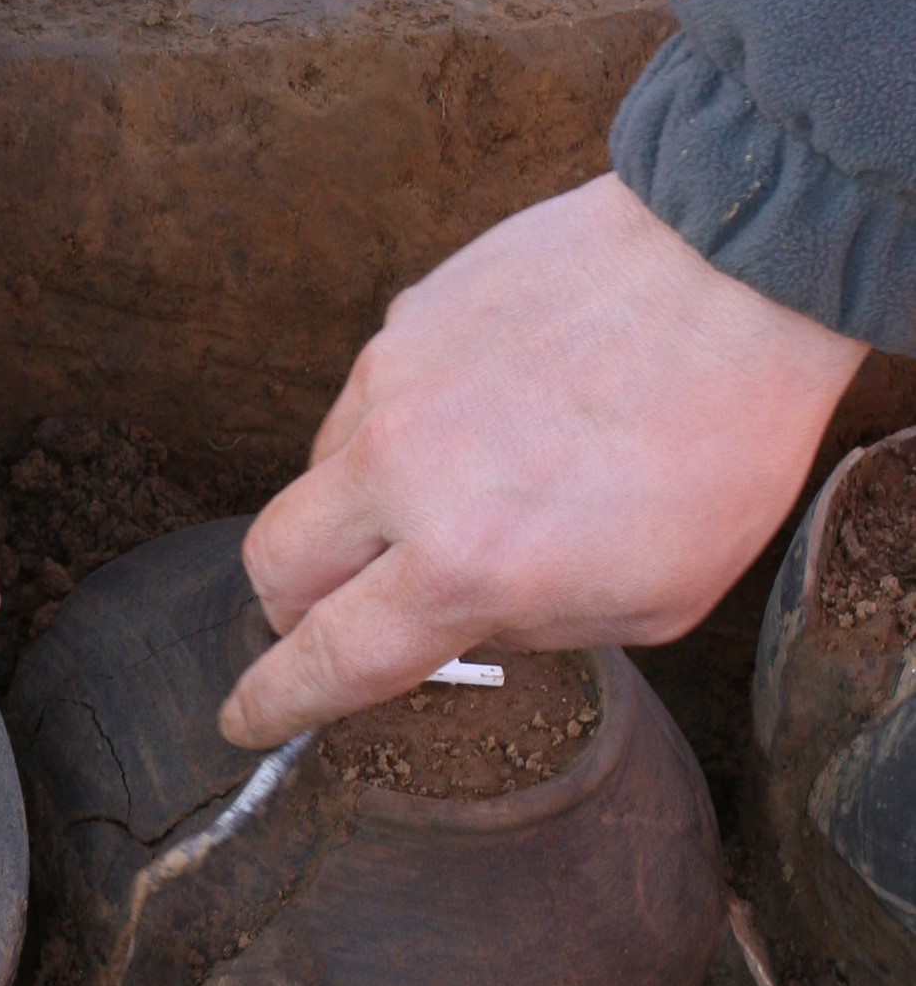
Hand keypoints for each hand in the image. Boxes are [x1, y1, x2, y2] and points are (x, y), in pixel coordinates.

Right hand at [222, 172, 868, 747]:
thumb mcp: (655, 597)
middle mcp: (403, 474)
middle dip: (292, 608)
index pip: (329, 658)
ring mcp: (392, 385)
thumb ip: (536, 627)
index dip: (275, 701)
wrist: (739, 267)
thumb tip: (463, 621)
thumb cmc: (720, 440)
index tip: (247, 718)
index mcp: (467, 564)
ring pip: (319, 477)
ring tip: (458, 492)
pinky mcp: (404, 321)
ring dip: (358, 511)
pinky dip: (404, 431)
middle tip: (343, 611)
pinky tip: (486, 416)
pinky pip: (369, 400)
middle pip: (272, 567)